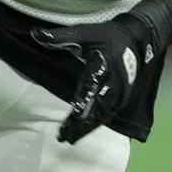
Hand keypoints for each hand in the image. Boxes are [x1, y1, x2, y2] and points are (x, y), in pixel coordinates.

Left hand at [31, 14, 157, 143]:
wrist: (135, 38)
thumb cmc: (105, 36)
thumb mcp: (83, 32)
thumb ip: (60, 37)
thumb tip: (35, 34)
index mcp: (102, 65)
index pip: (89, 88)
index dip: (81, 105)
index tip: (69, 120)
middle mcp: (113, 82)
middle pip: (96, 107)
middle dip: (80, 124)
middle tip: (64, 137)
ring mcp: (120, 91)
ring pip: (103, 114)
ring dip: (87, 127)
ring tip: (71, 138)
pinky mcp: (123, 96)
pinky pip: (109, 113)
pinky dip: (97, 123)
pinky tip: (85, 131)